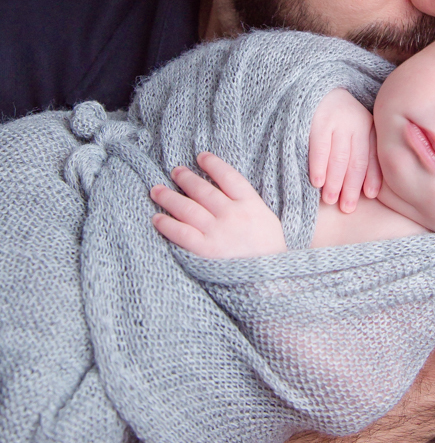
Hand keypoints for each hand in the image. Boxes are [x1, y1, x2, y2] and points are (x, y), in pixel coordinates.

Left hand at [150, 152, 285, 257]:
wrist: (270, 285)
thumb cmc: (270, 255)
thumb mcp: (269, 222)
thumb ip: (250, 205)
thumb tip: (226, 192)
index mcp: (252, 205)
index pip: (229, 176)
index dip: (213, 164)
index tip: (201, 157)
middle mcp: (233, 215)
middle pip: (203, 190)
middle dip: (186, 178)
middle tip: (175, 172)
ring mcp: (218, 232)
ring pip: (188, 207)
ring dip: (169, 197)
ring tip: (157, 190)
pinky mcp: (205, 251)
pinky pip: (180, 232)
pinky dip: (166, 223)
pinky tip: (156, 218)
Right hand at [308, 88, 381, 212]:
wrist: (311, 86)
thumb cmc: (334, 116)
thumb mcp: (353, 126)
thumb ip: (360, 149)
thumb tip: (368, 189)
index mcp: (367, 125)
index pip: (372, 154)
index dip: (373, 176)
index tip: (371, 195)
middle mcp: (355, 121)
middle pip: (356, 160)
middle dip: (352, 187)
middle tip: (347, 208)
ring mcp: (336, 119)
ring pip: (338, 157)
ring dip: (335, 182)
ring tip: (331, 200)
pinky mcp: (317, 119)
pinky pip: (319, 148)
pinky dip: (318, 167)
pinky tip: (317, 182)